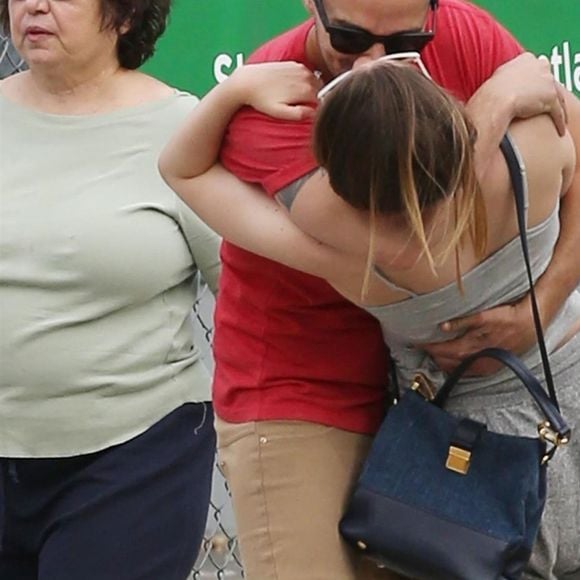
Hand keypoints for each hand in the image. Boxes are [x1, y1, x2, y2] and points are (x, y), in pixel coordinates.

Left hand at [231, 61, 321, 120]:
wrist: (248, 81)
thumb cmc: (262, 100)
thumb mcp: (280, 112)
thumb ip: (298, 114)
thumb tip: (313, 114)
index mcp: (305, 90)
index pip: (323, 102)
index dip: (318, 109)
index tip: (309, 114)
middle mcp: (306, 77)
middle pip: (320, 91)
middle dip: (316, 98)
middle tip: (303, 107)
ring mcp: (300, 68)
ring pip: (315, 82)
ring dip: (311, 89)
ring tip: (298, 98)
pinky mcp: (294, 63)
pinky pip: (307, 74)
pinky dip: (304, 81)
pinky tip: (293, 87)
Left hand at [419, 298, 536, 375]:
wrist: (529, 326)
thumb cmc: (507, 318)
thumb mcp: (484, 316)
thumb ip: (462, 322)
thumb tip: (442, 327)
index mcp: (472, 346)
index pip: (443, 350)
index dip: (429, 347)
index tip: (416, 343)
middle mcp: (475, 358)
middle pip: (447, 361)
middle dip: (433, 354)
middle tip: (422, 347)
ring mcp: (482, 365)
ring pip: (455, 367)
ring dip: (442, 362)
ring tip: (432, 354)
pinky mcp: (488, 367)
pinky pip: (467, 371)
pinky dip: (455, 367)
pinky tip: (450, 363)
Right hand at [492, 52, 567, 135]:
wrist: (494, 102)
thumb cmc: (489, 94)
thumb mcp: (497, 79)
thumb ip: (506, 78)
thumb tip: (504, 86)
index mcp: (525, 59)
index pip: (537, 67)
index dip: (535, 81)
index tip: (532, 91)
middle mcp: (539, 65)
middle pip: (548, 80)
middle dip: (546, 92)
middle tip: (541, 105)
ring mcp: (547, 80)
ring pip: (556, 95)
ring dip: (556, 107)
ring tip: (554, 119)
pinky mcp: (551, 97)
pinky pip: (558, 110)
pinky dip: (559, 120)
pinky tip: (558, 129)